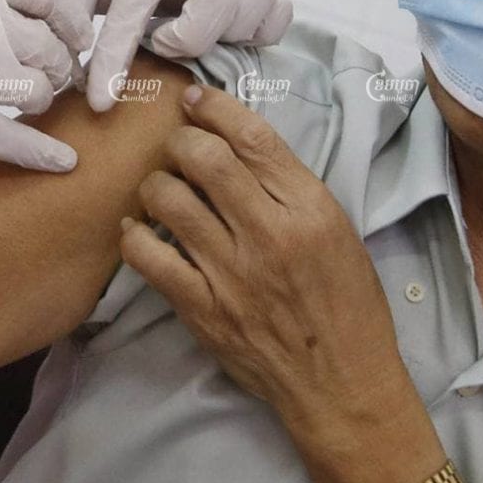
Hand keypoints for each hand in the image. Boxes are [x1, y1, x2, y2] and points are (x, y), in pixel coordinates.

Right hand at [0, 0, 93, 171]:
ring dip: (40, 99)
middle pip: (50, 47)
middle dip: (58, 65)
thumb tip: (53, 11)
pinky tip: (65, 161)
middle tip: (51, 73)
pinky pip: (16, 140)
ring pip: (40, 91)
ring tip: (27, 98)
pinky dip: (43, 154)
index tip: (79, 35)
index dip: (74, 18)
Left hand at [60, 0, 292, 111]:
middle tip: (163, 41)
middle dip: (193, 36)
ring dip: (230, 33)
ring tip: (196, 37)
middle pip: (221, 0)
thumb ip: (68, 17)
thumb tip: (71, 72)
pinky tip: (229, 38)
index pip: (132, 12)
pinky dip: (262, 32)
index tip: (101, 103)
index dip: (114, 61)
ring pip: (259, 0)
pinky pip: (281, 12)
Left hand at [120, 85, 445, 482]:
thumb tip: (238, 148)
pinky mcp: (202, 309)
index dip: (215, 108)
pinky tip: (138, 230)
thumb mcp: (338, 230)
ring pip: (169, 200)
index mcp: (309, 209)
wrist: (340, 381)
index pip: (253, 138)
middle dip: (181, 140)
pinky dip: (134, 235)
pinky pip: (149, 258)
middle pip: (204, 158)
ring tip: (162, 189)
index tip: (195, 100)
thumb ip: (291, 189)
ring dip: (157, 184)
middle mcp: (269, 234)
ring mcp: (231, 273)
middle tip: (178, 147)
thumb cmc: (348, 304)